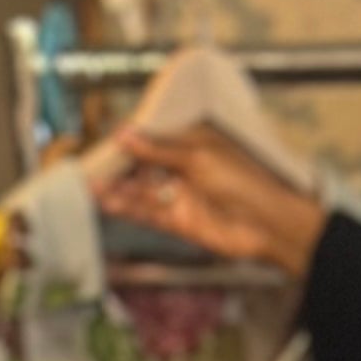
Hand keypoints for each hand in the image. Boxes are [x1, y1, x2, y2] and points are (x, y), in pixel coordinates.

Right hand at [95, 121, 326, 280]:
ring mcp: (181, 196)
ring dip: (117, 189)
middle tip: (90, 165)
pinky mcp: (180, 221)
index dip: (130, 140)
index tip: (105, 140)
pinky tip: (108, 202)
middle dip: (118, 166)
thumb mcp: (199, 156)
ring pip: (142, 191)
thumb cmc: (245, 182)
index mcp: (193, 144)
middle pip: (143, 167)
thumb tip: (125, 135)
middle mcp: (184, 169)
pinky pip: (149, 213)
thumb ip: (159, 149)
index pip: (153, 139)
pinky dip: (129, 208)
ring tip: (91, 185)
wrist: (270, 225)